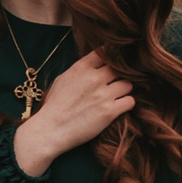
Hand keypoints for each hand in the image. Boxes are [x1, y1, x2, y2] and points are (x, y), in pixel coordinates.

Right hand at [13, 49, 133, 176]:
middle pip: (120, 68)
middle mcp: (94, 78)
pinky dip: (126, 104)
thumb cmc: (53, 107)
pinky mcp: (110, 111)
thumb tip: (93, 66)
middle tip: (114, 85)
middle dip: (118, 76)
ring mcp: (103, 94)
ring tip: (116, 97)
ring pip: (128, 84)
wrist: (50, 130)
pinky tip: (119, 108)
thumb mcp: (62, 80)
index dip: (111, 57)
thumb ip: (80, 70)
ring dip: (124, 91)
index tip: (112, 64)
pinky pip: (130, 101)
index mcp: (82, 68)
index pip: (105, 52)